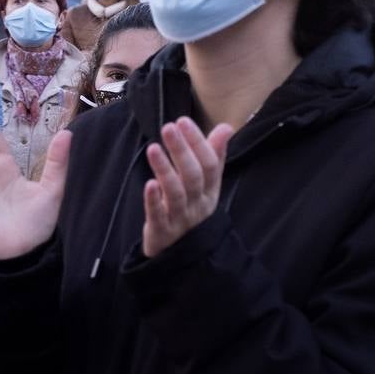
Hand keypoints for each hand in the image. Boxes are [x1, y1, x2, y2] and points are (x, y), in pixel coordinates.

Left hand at [141, 117, 233, 257]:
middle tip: (169, 127)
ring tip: (154, 148)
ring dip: (165, 169)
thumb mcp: (206, 184)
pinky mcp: (162, 231)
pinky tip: (149, 184)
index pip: (209, 163)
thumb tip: (226, 127)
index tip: (183, 121)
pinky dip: (154, 200)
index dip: (198, 142)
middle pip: (193, 175)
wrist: (181, 252)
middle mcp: (198, 203)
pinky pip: (159, 215)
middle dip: (182, 150)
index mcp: (210, 190)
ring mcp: (181, 218)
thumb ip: (214, 156)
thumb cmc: (192, 208)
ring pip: (176, 193)